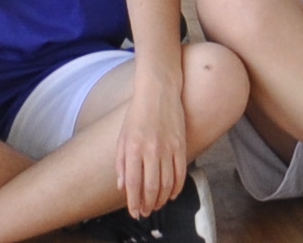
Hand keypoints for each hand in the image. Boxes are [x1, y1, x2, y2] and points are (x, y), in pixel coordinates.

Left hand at [113, 60, 190, 215]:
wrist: (158, 90)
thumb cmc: (137, 113)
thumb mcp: (122, 136)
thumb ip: (121, 162)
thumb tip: (123, 186)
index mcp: (133, 147)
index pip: (133, 183)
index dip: (133, 201)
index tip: (134, 212)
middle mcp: (151, 150)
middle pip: (151, 187)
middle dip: (147, 204)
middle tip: (145, 212)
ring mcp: (168, 148)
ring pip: (167, 183)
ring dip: (161, 199)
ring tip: (156, 206)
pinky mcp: (181, 145)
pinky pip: (180, 173)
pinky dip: (177, 188)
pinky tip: (171, 195)